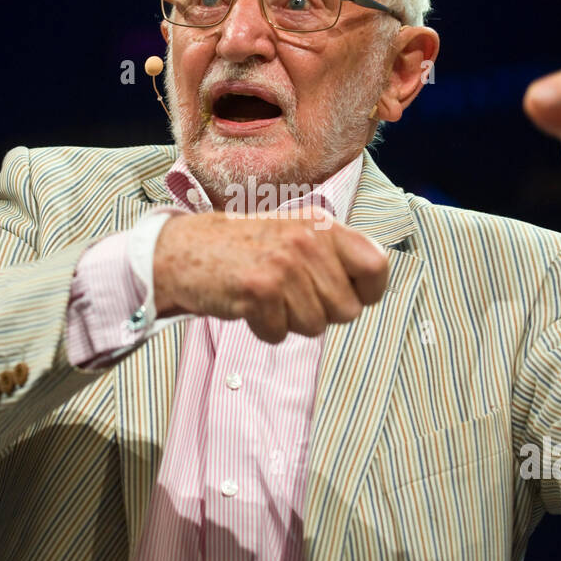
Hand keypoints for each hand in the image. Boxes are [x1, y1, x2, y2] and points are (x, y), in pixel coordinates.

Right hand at [153, 207, 389, 343]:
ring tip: (267, 297)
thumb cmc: (244, 248)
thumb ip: (333, 254)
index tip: (347, 296)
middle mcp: (307, 241)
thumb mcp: (295, 234)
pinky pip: (279, 334)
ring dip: (289, 322)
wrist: (184, 249)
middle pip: (347, 310)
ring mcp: (283, 265)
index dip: (367, 292)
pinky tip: (247, 305)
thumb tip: (371, 286)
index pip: (376, 266)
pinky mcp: (258, 289)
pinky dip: (263, 329)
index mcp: (322, 226)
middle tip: (289, 295)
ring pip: (314, 326)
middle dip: (320, 314)